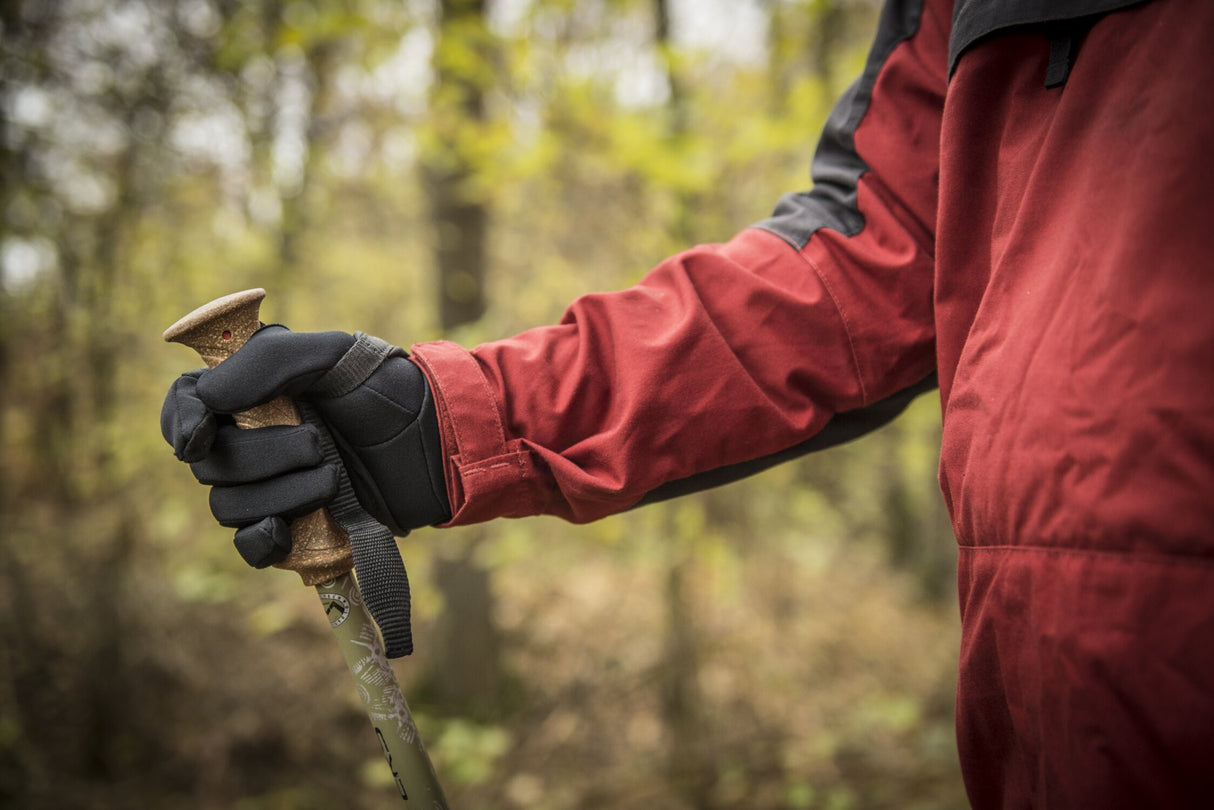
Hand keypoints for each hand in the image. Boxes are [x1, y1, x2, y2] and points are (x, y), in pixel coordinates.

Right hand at [161, 326, 449, 566]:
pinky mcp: (295, 529)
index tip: (200, 431)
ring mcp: (270, 487)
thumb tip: (208, 399)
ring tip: (333, 476)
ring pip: (230, 506)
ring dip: (282, 493)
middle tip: (319, 444)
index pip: (184, 405)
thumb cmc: (386, 389)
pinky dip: (262, 542)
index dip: (181, 420)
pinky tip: (285, 529)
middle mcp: (249, 439)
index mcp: (249, 392)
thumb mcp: (332, 354)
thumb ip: (268, 361)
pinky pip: (251, 548)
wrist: (438, 443)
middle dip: (262, 456)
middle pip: (209, 463)